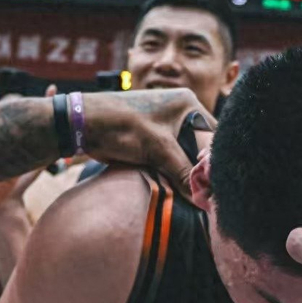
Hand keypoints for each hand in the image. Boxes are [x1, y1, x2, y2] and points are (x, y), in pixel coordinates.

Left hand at [82, 87, 214, 198]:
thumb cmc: (122, 127)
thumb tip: (203, 198)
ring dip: (186, 173)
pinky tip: (178, 188)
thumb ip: (183, 171)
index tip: (217, 185)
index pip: (213, 136)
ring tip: (194, 194)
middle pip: (201, 146)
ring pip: (186, 155)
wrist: (85, 124)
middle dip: (200, 169)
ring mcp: (167, 126)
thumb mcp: (158, 148)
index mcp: (188, 104)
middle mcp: (181, 112)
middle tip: (205, 194)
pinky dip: (174, 172)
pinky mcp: (155, 139)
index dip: (214, 161)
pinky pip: (172, 158)